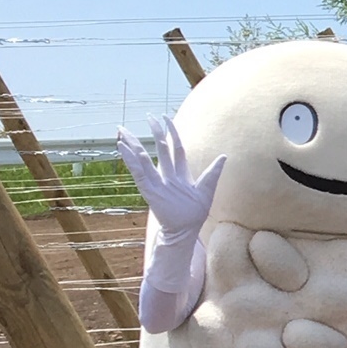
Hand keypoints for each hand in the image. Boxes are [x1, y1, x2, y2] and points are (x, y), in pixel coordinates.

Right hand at [117, 116, 222, 239]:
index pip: (176, 148)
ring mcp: (157, 182)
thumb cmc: (194, 213)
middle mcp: (167, 175)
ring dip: (134, 144)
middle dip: (155, 132)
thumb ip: (213, 172)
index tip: (166, 117)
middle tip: (148, 116)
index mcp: (180, 173)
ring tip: (123, 131)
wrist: (185, 231)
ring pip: (145, 159)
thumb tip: (224, 156)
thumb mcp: (207, 190)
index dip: (173, 133)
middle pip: (160, 149)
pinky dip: (130, 160)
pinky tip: (122, 148)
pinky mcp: (149, 191)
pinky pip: (138, 173)